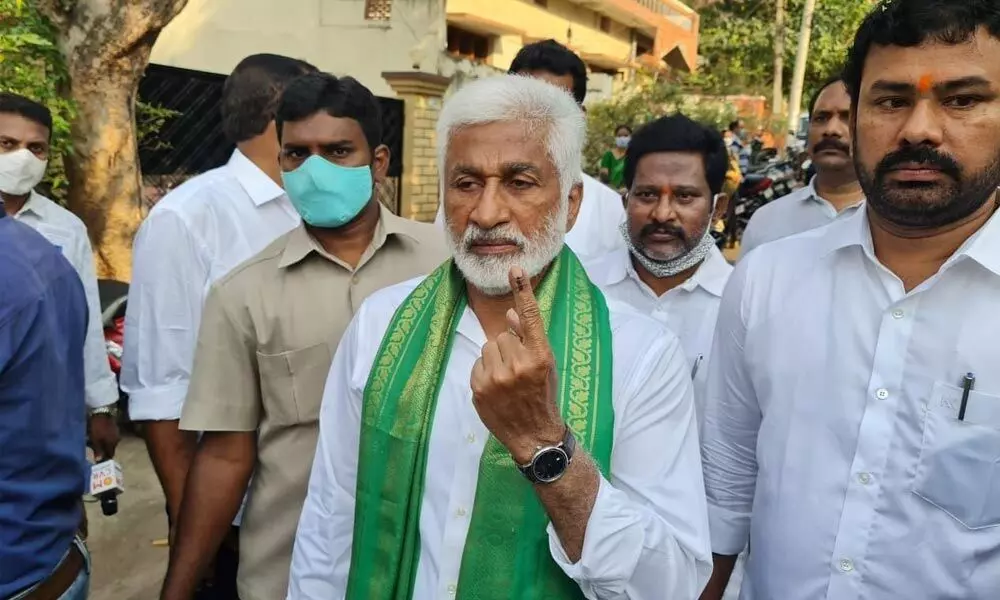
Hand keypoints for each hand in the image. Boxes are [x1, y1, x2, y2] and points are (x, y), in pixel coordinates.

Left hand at [88, 413, 120, 461]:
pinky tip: (101, 437)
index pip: (110, 455)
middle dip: (106, 452)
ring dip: (106, 445)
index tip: (100, 462)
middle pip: (111, 449)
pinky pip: (110, 436)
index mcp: (112, 444)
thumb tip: (99, 460)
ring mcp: (116, 433)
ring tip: (99, 445)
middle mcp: (116, 440)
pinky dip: (106, 438)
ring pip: (111, 442)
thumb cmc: (97, 428)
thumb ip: (97, 450)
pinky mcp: (114, 427)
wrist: (102, 412)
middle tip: (98, 453)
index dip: (105, 459)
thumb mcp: (95, 440)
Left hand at [470, 266, 564, 463]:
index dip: (522, 292)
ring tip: (508, 381)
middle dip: (509, 347)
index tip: (515, 269)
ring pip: (488, 348)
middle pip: (502, 335)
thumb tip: (511, 314)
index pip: (531, 317)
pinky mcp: (479, 388)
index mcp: (540, 356)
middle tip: (519, 370)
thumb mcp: (545, 366)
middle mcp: (519, 364)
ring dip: (496, 359)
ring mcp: (497, 378)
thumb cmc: (542, 395)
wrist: (535, 435)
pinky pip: (478, 364)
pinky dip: (485, 373)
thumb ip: (529, 339)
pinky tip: (497, 389)